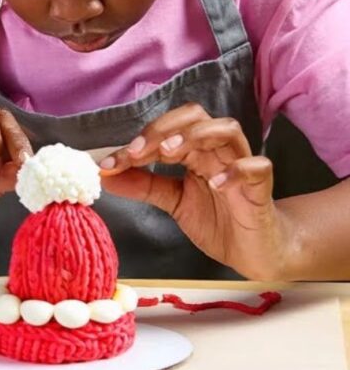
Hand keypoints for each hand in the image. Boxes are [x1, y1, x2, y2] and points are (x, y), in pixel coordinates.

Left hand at [98, 102, 288, 279]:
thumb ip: (143, 186)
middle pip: (195, 116)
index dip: (137, 141)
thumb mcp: (173, 202)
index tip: (109, 163)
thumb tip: (106, 175)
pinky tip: (215, 183)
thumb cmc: (217, 220)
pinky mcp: (262, 189)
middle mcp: (217, 151)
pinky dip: (236, 170)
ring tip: (170, 153)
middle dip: (163, 128)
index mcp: (194, 151)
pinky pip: (257, 167)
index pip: (166, 130)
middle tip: (137, 152)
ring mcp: (241, 166)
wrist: (254, 252)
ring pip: (227, 129)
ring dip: (195, 136)